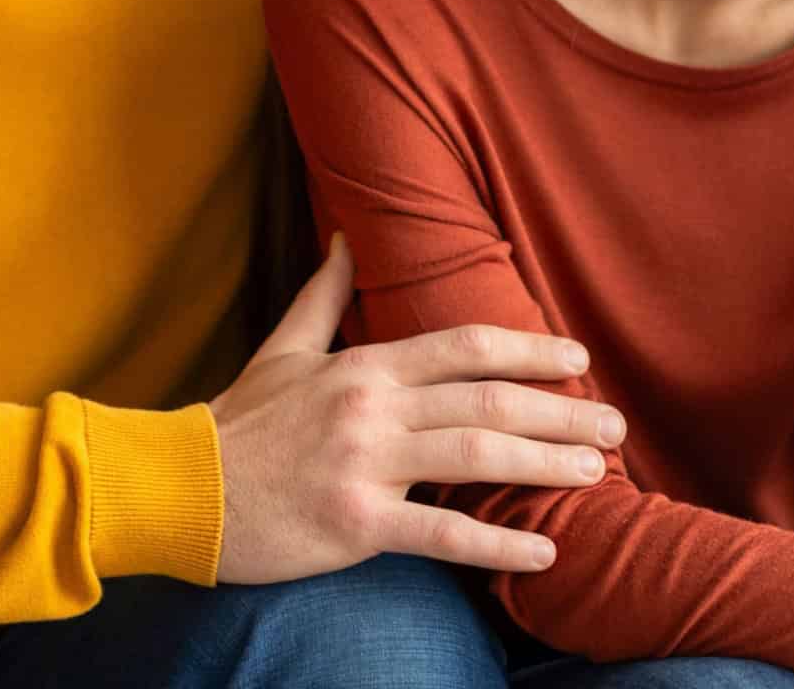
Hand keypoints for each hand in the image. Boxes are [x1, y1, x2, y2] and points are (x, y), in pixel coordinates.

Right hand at [208, 234, 623, 583]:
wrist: (177, 489)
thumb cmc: (237, 423)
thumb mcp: (282, 350)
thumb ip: (324, 296)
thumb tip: (344, 238)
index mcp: (363, 366)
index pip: (465, 345)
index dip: (529, 348)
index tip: (579, 358)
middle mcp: (372, 409)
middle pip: (488, 403)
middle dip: (561, 413)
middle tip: (616, 426)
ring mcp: (364, 466)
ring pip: (477, 460)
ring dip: (546, 466)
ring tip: (597, 475)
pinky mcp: (354, 524)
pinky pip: (441, 536)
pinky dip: (498, 547)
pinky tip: (544, 555)